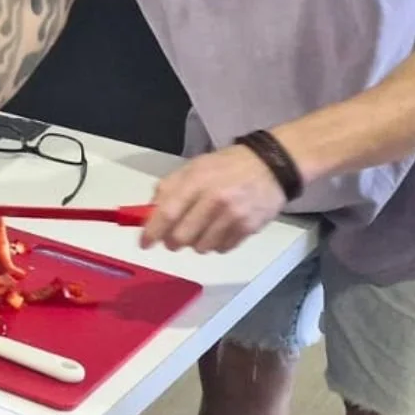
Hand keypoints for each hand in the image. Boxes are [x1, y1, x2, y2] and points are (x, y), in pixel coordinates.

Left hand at [141, 143, 287, 252]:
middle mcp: (214, 200)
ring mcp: (233, 216)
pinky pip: (223, 248)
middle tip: (174, 239)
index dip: (152, 232)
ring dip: (196, 243)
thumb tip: (150, 212)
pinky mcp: (249, 228)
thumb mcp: (193, 167)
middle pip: (182, 236)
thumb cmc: (226, 166)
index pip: (167, 212)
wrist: (271, 165)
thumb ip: (169, 187)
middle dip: (173, 242)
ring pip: (202, 247)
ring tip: (202, 230)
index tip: (144, 244)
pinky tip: (220, 230)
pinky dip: (216, 244)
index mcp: (195, 181)